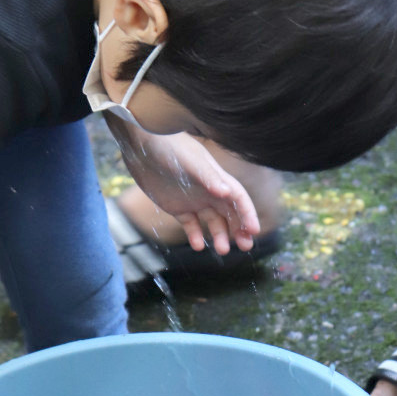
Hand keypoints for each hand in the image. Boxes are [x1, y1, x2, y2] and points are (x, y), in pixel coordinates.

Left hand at [109, 122, 259, 255]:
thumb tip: (228, 192)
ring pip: (213, 222)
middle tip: (245, 246)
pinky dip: (195, 236)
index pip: (239, 199)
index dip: (248, 214)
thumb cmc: (170, 148)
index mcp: (217, 178)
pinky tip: (198, 246)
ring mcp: (194, 199)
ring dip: (220, 236)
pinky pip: (190, 225)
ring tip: (222, 250)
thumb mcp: (191, 162)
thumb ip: (209, 177)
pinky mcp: (177, 207)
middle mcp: (209, 190)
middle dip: (240, 229)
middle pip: (231, 213)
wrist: (142, 145)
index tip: (254, 231)